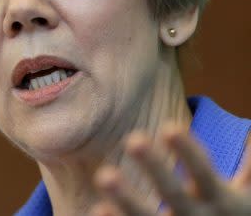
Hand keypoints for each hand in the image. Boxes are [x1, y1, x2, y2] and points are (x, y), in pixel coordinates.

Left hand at [90, 124, 250, 215]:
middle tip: (134, 140)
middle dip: (155, 168)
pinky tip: (96, 210)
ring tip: (104, 175)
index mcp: (220, 200)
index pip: (203, 172)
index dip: (188, 152)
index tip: (169, 126)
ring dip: (125, 199)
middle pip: (173, 193)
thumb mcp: (248, 199)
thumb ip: (250, 169)